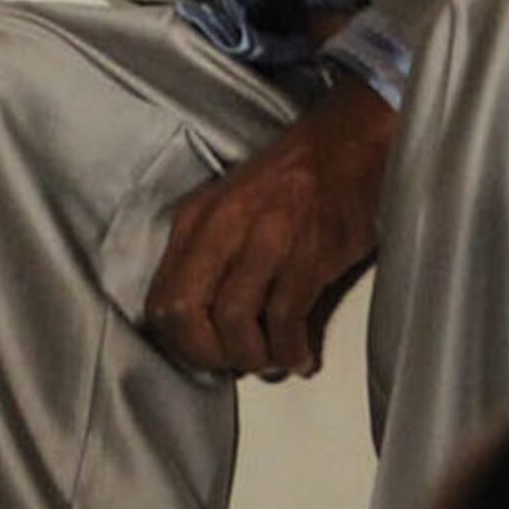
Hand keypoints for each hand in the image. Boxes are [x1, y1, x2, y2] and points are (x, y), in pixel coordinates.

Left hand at [140, 74, 395, 377]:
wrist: (348, 144)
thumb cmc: (289, 183)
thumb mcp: (229, 209)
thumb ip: (208, 259)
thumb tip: (202, 328)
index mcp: (195, 220)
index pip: (161, 301)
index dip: (181, 343)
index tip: (206, 356)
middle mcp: (222, 228)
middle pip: (187, 315)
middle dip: (211, 355)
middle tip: (236, 364)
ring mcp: (266, 240)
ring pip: (235, 322)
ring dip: (255, 356)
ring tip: (272, 361)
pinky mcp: (309, 254)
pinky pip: (286, 319)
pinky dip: (291, 349)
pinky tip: (301, 356)